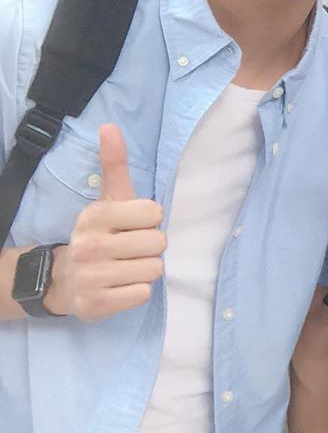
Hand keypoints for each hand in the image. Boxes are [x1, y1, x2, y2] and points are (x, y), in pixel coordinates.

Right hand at [45, 124, 165, 320]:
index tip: (133, 225)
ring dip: (146, 270)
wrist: (64, 279)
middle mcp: (89, 246)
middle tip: (130, 249)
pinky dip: (136, 291)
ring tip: (125, 267)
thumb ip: (114, 164)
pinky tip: (119, 286)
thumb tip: (110, 126)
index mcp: (96, 216)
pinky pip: (142, 294)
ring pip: (154, 269)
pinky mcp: (95, 305)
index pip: (154, 212)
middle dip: (151, 247)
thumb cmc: (100, 234)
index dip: (150, 220)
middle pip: (159, 243)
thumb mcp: (108, 198)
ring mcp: (90, 277)